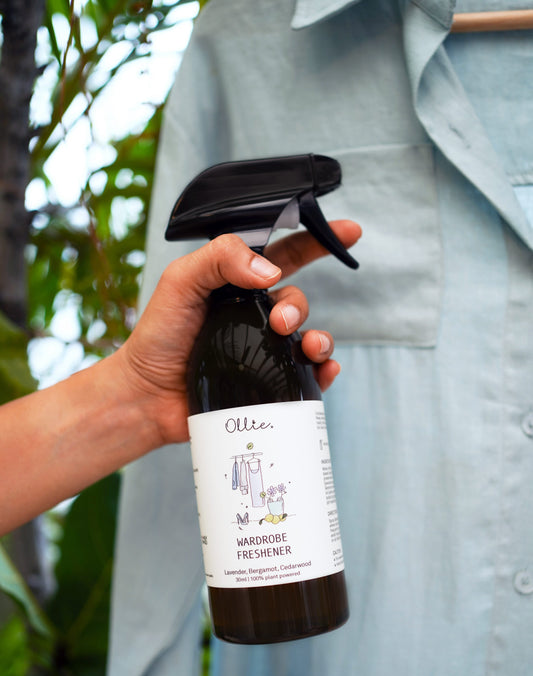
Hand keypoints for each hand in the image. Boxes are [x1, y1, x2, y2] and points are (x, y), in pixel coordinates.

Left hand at [116, 219, 360, 445]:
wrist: (148, 395)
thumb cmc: (159, 335)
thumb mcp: (180, 282)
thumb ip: (219, 259)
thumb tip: (270, 271)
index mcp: (237, 284)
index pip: (283, 254)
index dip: (316, 240)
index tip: (349, 232)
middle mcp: (255, 315)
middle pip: (297, 300)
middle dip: (299, 307)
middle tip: (279, 323)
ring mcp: (263, 349)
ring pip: (309, 338)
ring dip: (320, 340)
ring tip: (306, 349)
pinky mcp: (268, 383)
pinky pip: (309, 376)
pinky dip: (324, 372)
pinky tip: (324, 372)